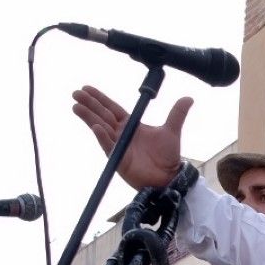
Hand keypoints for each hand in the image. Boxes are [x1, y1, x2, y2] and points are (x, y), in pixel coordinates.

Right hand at [71, 85, 190, 188]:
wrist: (169, 177)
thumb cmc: (168, 157)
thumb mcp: (172, 131)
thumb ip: (177, 114)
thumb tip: (188, 98)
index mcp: (131, 124)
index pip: (111, 107)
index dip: (99, 98)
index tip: (86, 88)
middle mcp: (122, 133)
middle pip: (102, 115)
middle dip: (89, 104)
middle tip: (75, 94)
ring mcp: (118, 146)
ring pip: (101, 128)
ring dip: (89, 117)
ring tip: (76, 107)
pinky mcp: (119, 159)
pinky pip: (109, 146)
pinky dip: (102, 137)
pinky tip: (95, 127)